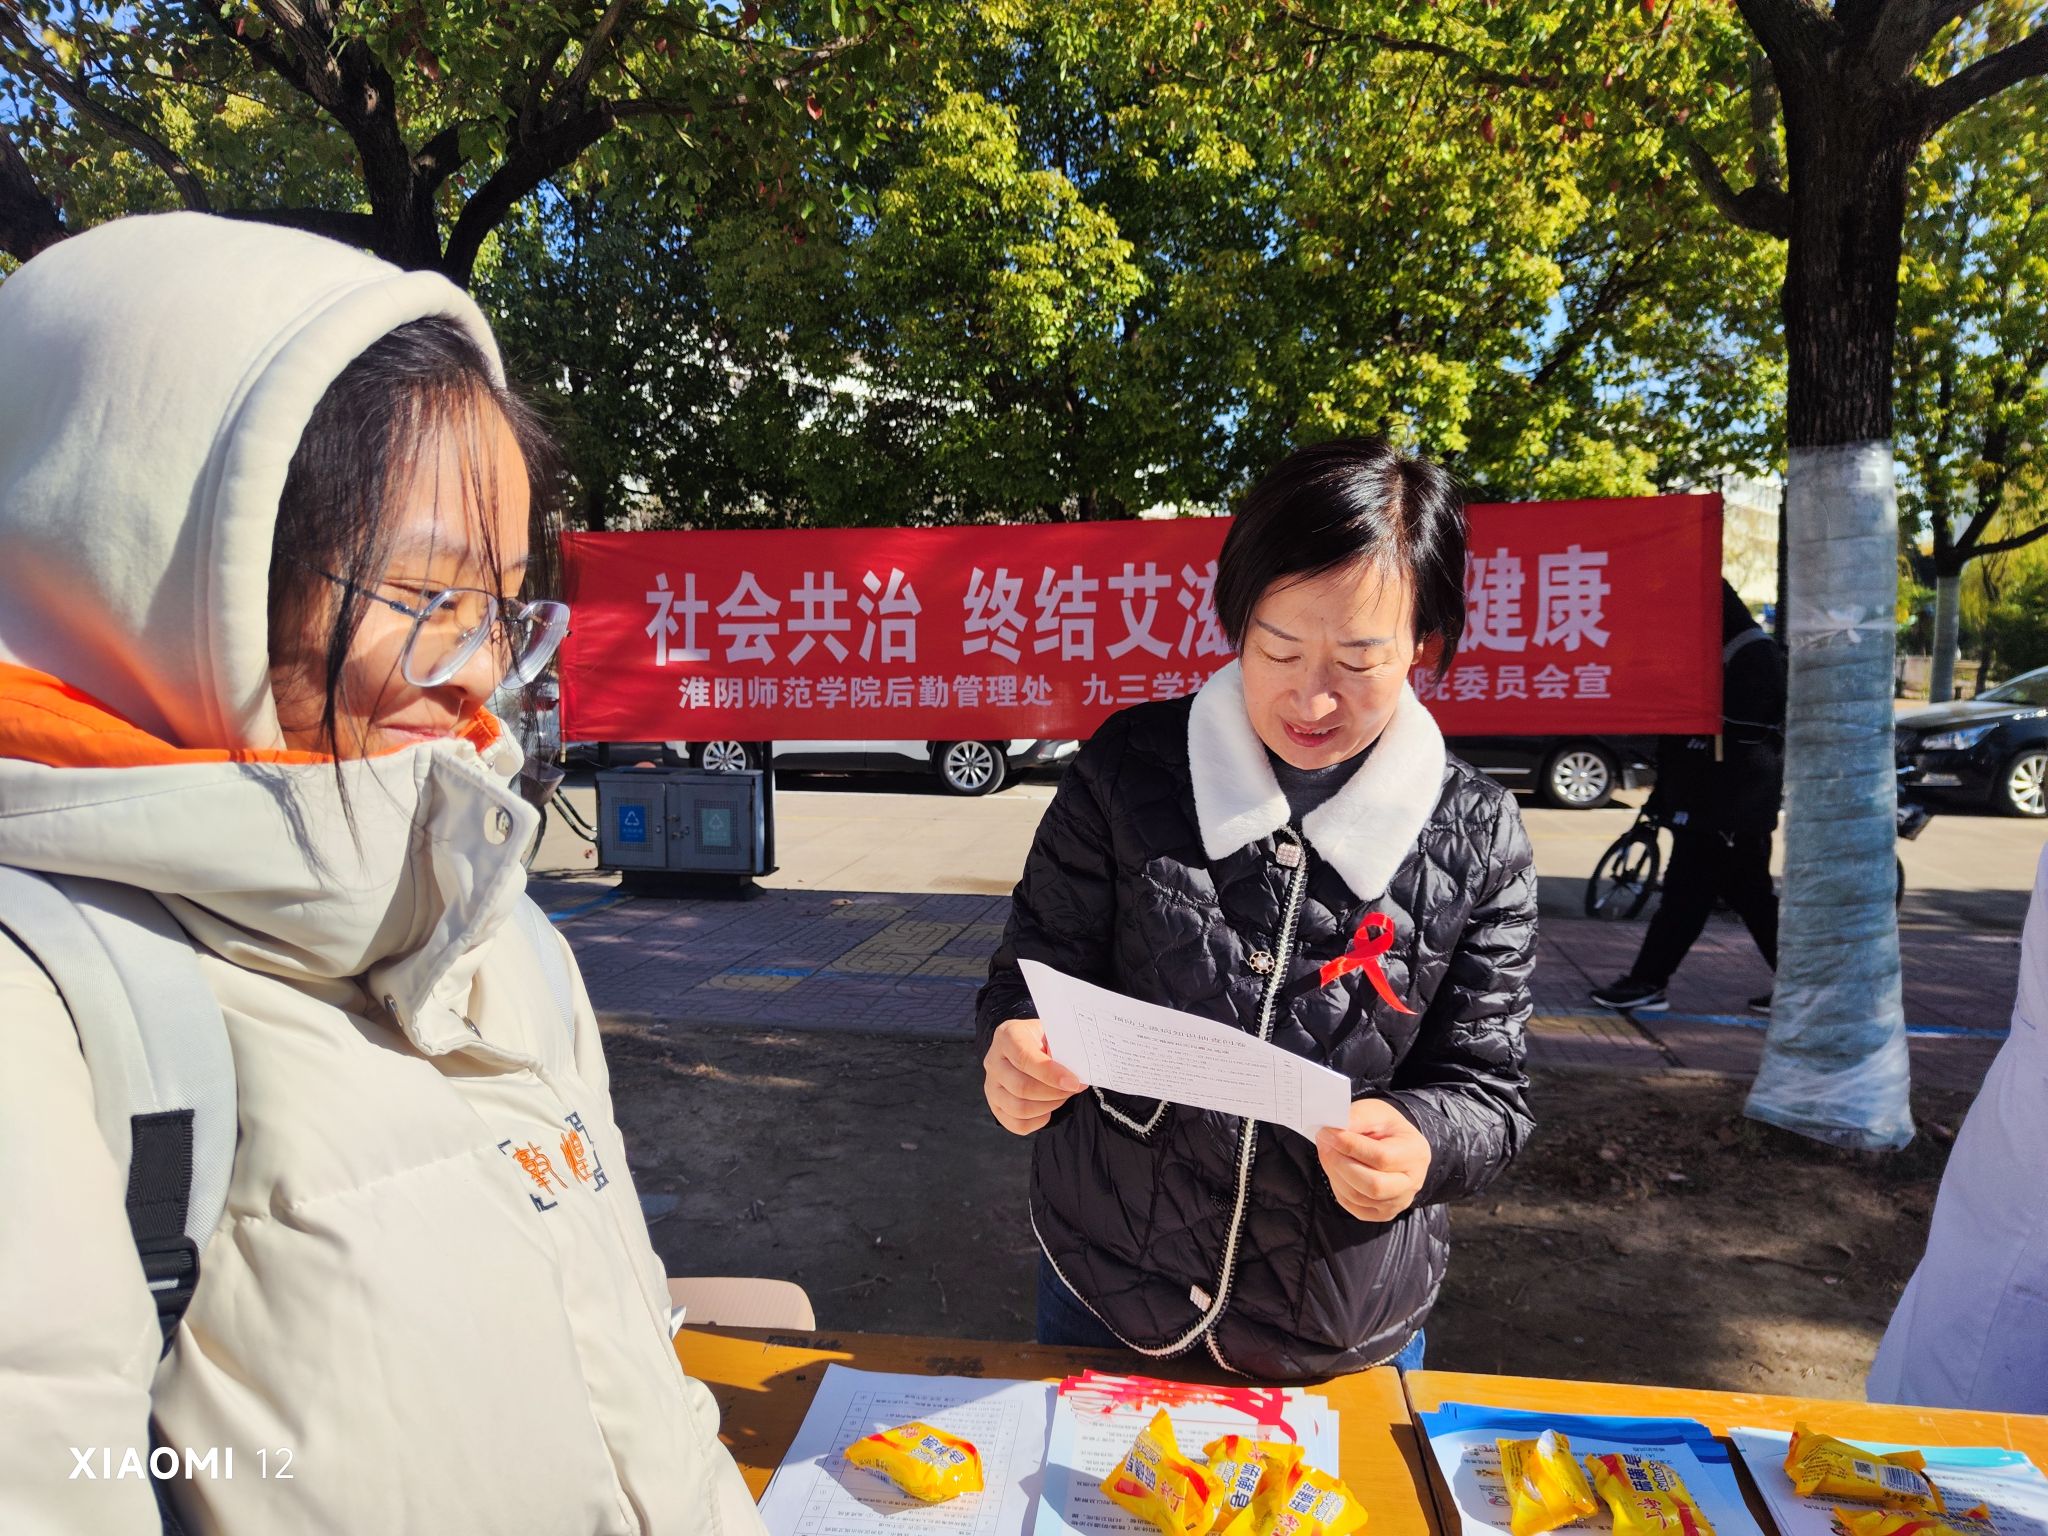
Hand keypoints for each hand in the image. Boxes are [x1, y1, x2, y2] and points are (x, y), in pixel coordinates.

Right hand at [983, 1018, 1086, 1135]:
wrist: (1027, 1046)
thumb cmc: (1042, 1040)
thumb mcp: (1051, 1033)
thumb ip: (1061, 1049)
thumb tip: (1077, 1071)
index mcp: (1007, 1036)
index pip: (1024, 1058)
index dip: (1050, 1073)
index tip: (1073, 1082)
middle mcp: (993, 1062)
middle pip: (1021, 1087)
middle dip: (1054, 1092)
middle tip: (1073, 1088)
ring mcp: (991, 1087)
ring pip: (1019, 1109)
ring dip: (1049, 1106)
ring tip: (1062, 1096)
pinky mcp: (995, 1106)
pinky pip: (1018, 1124)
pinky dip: (1039, 1120)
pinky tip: (1049, 1108)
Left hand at [1317, 1098, 1431, 1222]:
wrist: (1394, 1144)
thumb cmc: (1385, 1127)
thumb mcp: (1375, 1112)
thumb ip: (1358, 1117)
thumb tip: (1334, 1128)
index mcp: (1415, 1153)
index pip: (1382, 1157)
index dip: (1350, 1146)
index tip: (1327, 1132)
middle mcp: (1413, 1182)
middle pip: (1373, 1185)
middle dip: (1340, 1164)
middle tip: (1324, 1144)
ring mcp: (1399, 1201)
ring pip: (1359, 1197)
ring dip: (1335, 1174)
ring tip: (1327, 1153)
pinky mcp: (1382, 1213)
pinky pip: (1353, 1206)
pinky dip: (1338, 1187)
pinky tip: (1335, 1169)